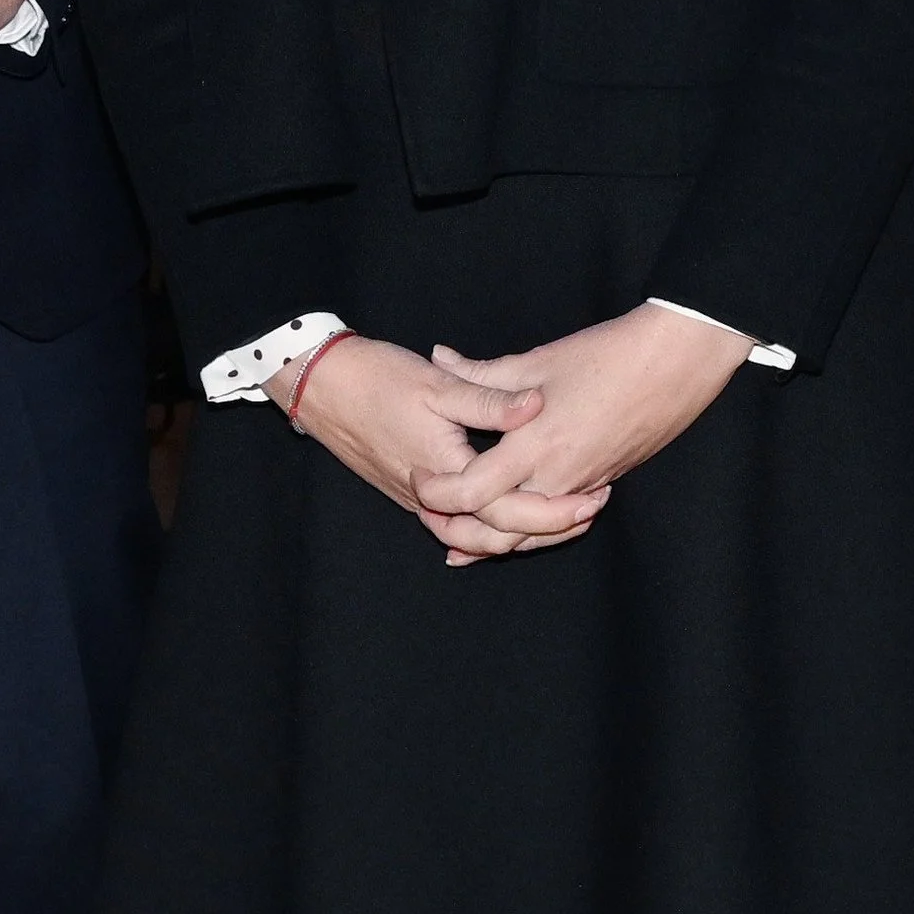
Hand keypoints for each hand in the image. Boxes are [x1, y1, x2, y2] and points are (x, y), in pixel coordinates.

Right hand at [265, 333, 610, 545]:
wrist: (319, 385)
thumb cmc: (375, 378)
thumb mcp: (437, 385)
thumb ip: (490, 399)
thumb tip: (537, 405)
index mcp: (445, 471)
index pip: (511, 510)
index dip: (557, 509)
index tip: (594, 496)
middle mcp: (431, 497)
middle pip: (499, 535)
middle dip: (549, 528)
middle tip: (592, 508)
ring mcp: (417, 499)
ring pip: (477, 534)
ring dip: (521, 530)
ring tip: (564, 515)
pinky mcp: (411, 492)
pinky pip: (457, 523)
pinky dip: (489, 525)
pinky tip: (514, 521)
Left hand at [411, 303, 754, 559]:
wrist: (678, 361)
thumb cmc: (608, 355)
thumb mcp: (538, 361)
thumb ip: (482, 372)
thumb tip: (439, 357)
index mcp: (536, 445)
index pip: (472, 492)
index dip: (438, 494)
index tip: (418, 481)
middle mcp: (559, 476)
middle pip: (498, 530)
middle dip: (459, 533)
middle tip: (430, 518)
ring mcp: (584, 486)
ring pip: (531, 535)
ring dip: (494, 539)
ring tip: (459, 541)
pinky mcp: (603, 483)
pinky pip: (557, 521)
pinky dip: (530, 529)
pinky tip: (512, 526)